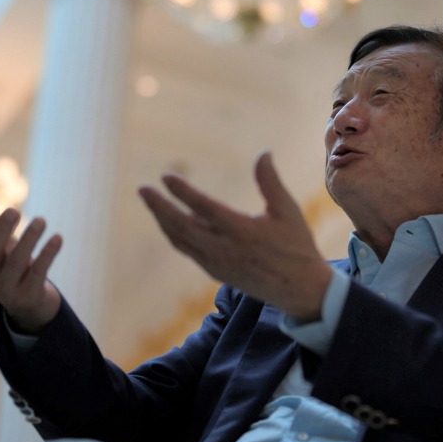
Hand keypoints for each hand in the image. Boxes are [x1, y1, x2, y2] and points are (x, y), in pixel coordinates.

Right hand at [0, 193, 63, 332]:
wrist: (25, 301)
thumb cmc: (6, 261)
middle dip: (2, 230)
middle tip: (14, 210)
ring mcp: (6, 288)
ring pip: (17, 261)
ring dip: (29, 239)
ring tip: (41, 220)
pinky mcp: (27, 295)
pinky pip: (38, 272)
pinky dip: (48, 254)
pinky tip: (58, 238)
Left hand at [139, 151, 330, 320]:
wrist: (299, 289)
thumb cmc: (296, 246)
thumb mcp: (288, 211)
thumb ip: (270, 182)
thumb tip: (263, 152)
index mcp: (243, 231)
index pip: (205, 208)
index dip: (183, 192)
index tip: (166, 177)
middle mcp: (226, 249)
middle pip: (182, 226)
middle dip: (159, 207)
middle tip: (143, 189)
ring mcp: (218, 263)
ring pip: (181, 240)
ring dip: (163, 220)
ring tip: (151, 201)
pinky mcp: (216, 272)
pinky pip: (188, 251)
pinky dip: (175, 234)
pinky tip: (169, 221)